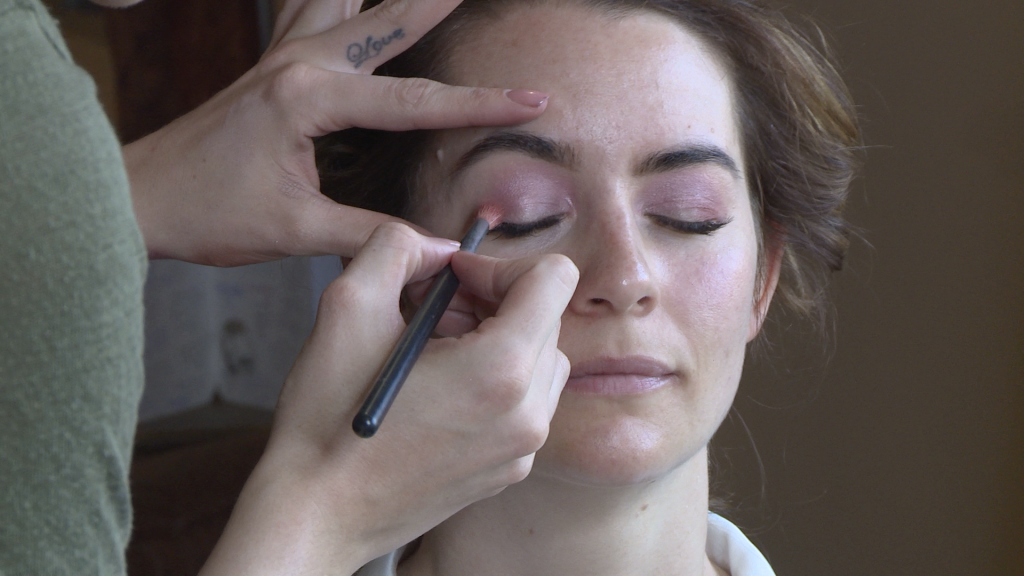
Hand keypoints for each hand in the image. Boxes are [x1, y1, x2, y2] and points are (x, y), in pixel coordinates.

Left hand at [123, 0, 547, 265]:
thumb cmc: (209, 213)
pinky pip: (306, 6)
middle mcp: (299, 62)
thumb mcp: (297, 231)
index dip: (481, 104)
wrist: (140, 197)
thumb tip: (438, 248)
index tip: (531, 100)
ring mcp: (282, 54)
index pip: (416, 102)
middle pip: (388, 19)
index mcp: (310, 100)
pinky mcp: (271, 62)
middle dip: (440, 2)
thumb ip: (373, 234)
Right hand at [198, 223, 577, 574]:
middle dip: (492, 301)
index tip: (454, 280)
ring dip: (497, 340)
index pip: (554, 278)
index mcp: (500, 368)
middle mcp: (527, 411)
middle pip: (546, 317)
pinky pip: (526, 401)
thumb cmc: (328, 420)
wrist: (318, 513)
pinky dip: (495, 380)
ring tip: (434, 351)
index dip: (499, 263)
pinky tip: (438, 388)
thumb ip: (397, 248)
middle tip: (431, 312)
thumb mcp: (348, 306)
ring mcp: (524, 446)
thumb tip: (437, 247)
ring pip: (541, 358)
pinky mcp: (510, 468)